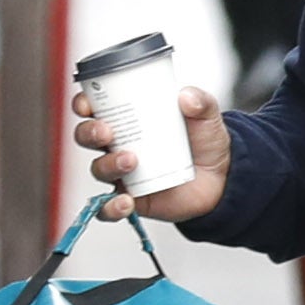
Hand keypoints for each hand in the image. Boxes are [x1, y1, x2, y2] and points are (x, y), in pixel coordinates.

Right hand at [74, 83, 233, 217]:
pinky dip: (111, 207)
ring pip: (98, 168)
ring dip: (108, 164)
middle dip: (89, 132)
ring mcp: (122, 173)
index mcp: (129, 118)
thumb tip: (186, 97)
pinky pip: (108, 208)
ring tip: (131, 160)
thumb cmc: (204, 143)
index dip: (83, 104)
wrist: (220, 179)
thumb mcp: (206, 116)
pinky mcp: (130, 198)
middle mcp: (118, 144)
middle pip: (87, 137)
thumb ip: (200, 103)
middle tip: (106, 132)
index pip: (94, 107)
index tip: (87, 105)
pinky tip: (126, 202)